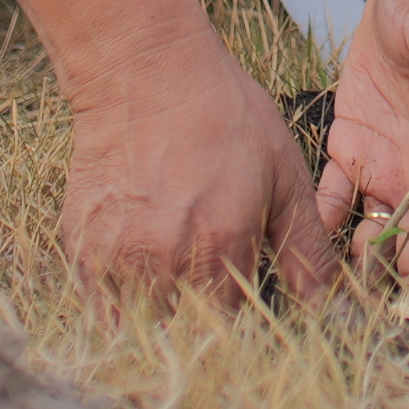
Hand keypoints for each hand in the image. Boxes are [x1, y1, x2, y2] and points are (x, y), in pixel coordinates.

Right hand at [60, 22, 333, 309]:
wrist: (143, 71)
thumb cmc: (222, 115)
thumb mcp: (283, 174)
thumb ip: (305, 249)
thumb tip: (327, 307)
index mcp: (220, 245)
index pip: (235, 331)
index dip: (245, 330)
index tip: (247, 313)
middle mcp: (164, 261)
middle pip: (186, 337)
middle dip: (204, 333)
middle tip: (214, 302)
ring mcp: (116, 258)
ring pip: (142, 329)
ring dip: (164, 322)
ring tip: (179, 287)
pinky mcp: (82, 250)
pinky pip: (102, 309)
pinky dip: (124, 306)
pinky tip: (144, 274)